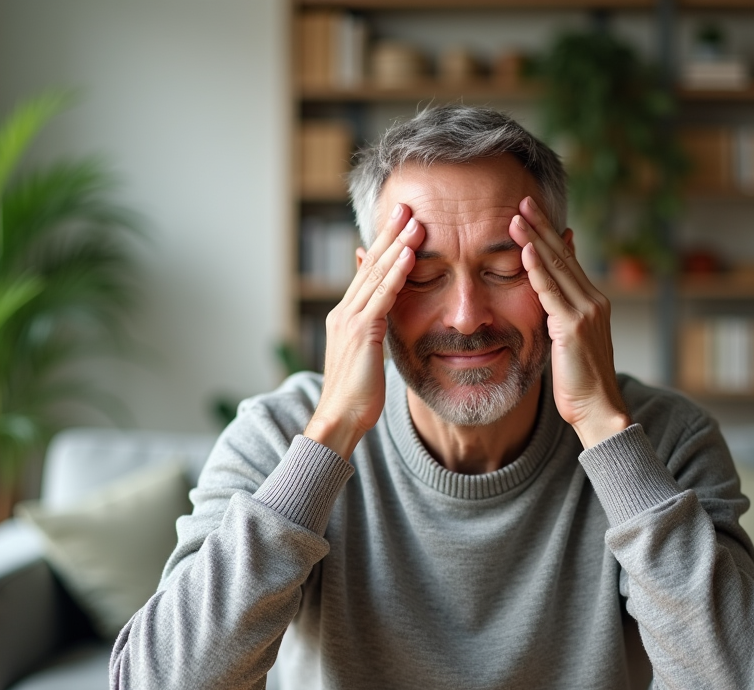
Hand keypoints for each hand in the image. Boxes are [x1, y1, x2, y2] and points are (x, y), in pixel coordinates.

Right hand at [304, 204, 425, 458]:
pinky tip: (410, 254)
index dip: (384, 247)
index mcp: (346, 317)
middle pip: (371, 266)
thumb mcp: (368, 357)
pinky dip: (396, 273)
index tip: (399, 224)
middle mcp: (344, 312)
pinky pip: (382, 296)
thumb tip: (384, 320)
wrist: (340, 420)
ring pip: (377, 275)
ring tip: (413, 221)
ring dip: (397, 245)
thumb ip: (375, 333)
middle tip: (405, 206)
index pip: (368, 274)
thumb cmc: (358, 397)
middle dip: (389, 234)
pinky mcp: (362, 332)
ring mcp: (350, 320)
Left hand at [509, 196, 630, 448]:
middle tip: (523, 200)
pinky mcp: (573, 326)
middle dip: (542, 226)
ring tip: (517, 215)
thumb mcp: (568, 342)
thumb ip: (560, 316)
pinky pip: (551, 291)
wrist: (598, 410)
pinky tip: (525, 248)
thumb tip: (547, 299)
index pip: (568, 260)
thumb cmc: (580, 383)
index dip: (550, 234)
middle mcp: (593, 300)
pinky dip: (537, 268)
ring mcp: (586, 311)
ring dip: (535, 238)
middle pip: (563, 255)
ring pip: (556, 267)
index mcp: (592, 302)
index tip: (533, 213)